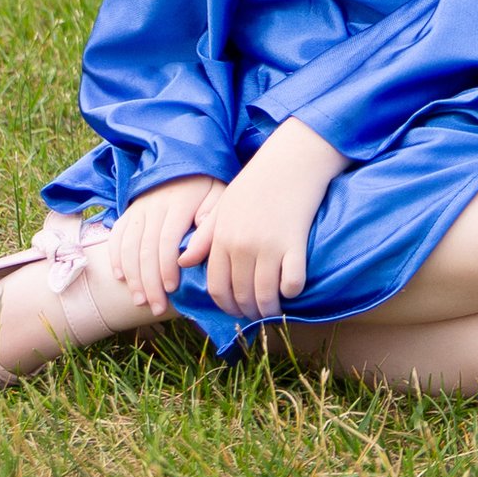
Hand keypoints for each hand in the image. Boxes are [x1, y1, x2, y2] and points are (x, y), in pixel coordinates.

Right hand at [108, 175, 215, 318]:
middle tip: (156, 307)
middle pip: (145, 249)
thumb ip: (209, 227)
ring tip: (140, 300)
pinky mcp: (129, 212)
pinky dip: (115, 258)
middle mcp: (154, 206)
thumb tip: (188, 259)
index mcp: (179, 204)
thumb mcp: (219, 200)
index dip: (166, 268)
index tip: (172, 289)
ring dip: (132, 276)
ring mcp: (138, 209)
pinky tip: (120, 278)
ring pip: (128, 246)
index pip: (167, 241)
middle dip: (149, 282)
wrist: (186, 161)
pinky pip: (116, 236)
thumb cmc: (208, 188)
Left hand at [180, 120, 342, 320]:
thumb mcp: (223, 207)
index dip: (226, 306)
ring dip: (269, 309)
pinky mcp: (294, 245)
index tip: (235, 311)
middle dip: (247, 312)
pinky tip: (292, 288)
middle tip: (256, 315)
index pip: (217, 287)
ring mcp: (268, 247)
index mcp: (221, 238)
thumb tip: (182, 262)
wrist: (291, 161)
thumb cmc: (256, 183)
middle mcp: (241, 246)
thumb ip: (204, 237)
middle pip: (240, 295)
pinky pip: (292, 283)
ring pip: (265, 296)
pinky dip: (292, 291)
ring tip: (274, 309)